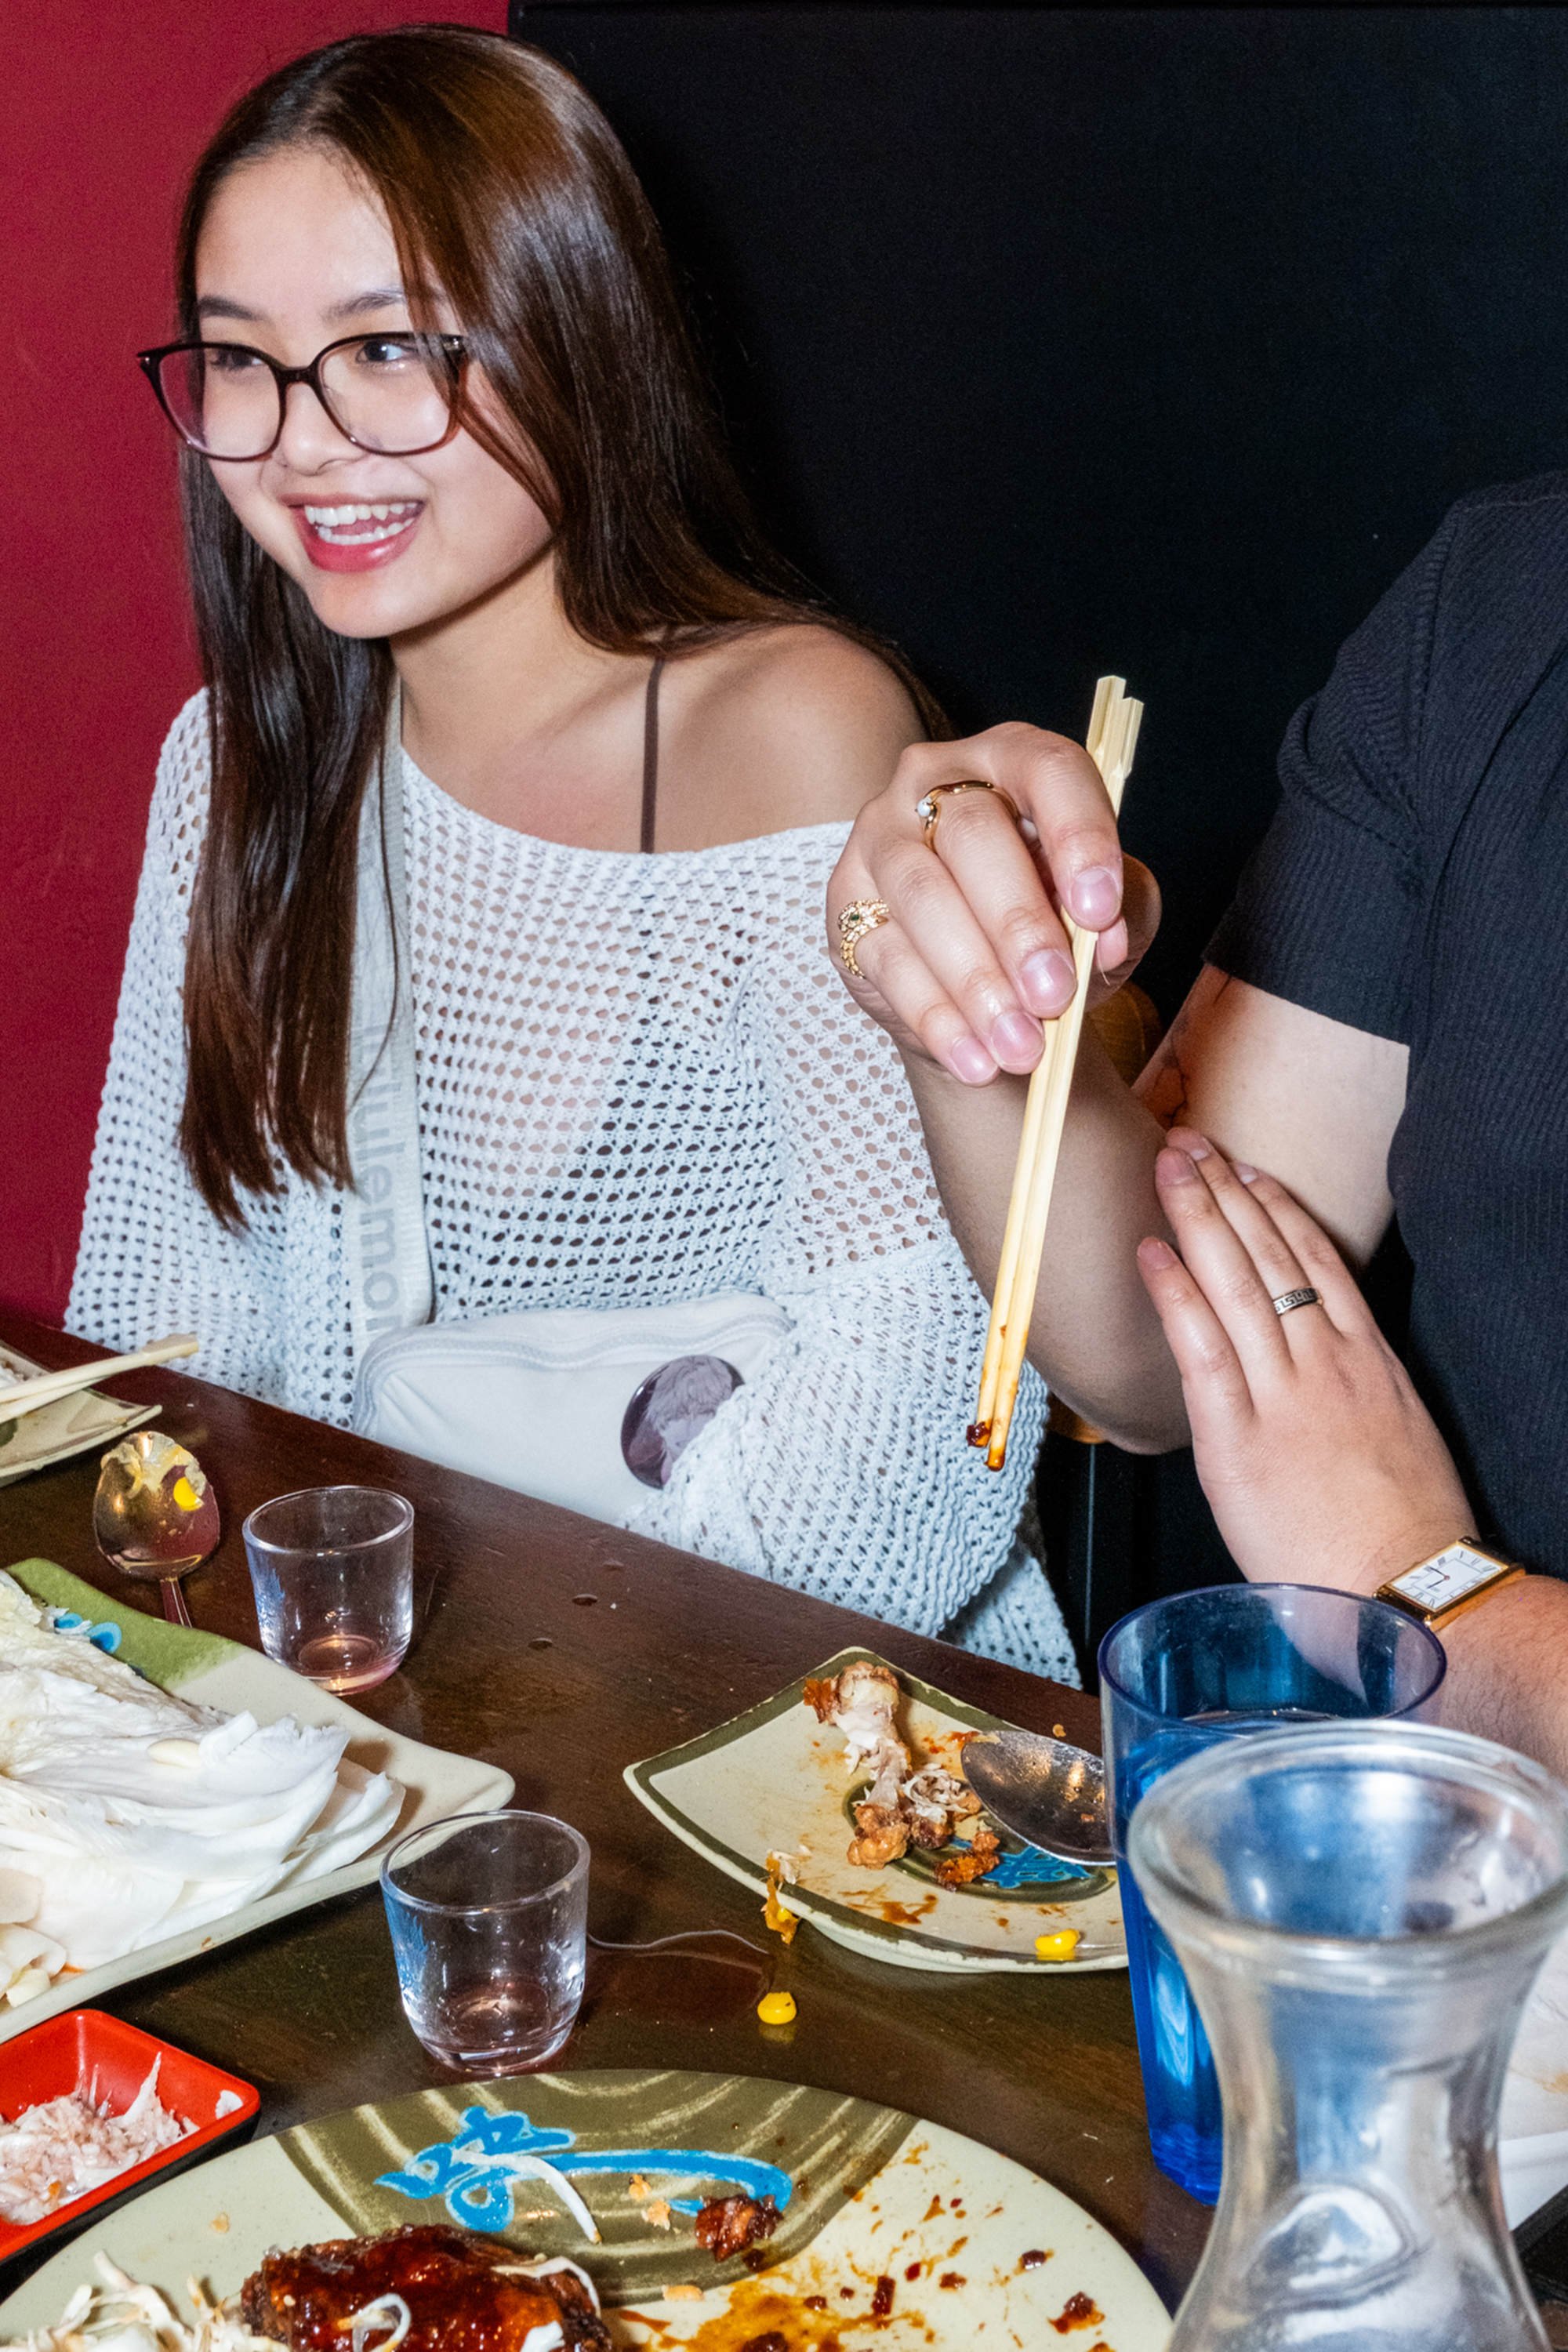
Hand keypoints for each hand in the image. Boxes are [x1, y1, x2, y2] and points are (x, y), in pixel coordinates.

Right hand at [827, 724, 1159, 1084]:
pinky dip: (938, 1017)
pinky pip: (888, 959)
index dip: (1078, 836)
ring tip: (1023, 1047)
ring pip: (922, 897)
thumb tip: (1104, 935)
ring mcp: (879, 839)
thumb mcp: (1110, 910)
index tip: (1101, 911)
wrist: (987, 980)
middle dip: (1018, 923)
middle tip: (1055, 996)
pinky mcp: (847, 905)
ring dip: (976, 980)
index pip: (1048, 771)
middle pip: (972, 833)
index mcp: (1013, 759)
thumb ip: (1124, 910)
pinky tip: (977, 1059)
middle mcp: (933, 781)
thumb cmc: (1054, 921)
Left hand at [1136, 1131, 1473, 1591]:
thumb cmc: (1404, 1533)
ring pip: (1236, 1285)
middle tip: (1191, 1141)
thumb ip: (1358, 1391)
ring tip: (1168, 1167)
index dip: (1277, 1208)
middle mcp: (1327, 1365)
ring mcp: (1284, 1397)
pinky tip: (1153, 1253)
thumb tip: (1327, 1370)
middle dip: (1226, 1191)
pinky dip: (1175, 1295)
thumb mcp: (1399, 1435)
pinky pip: (1202, 1351)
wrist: (1407, 1590)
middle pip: (1270, 1256)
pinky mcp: (1241, 1439)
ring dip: (1197, 1217)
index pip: (1319, 1261)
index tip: (1248, 1171)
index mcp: (1369, 1361)